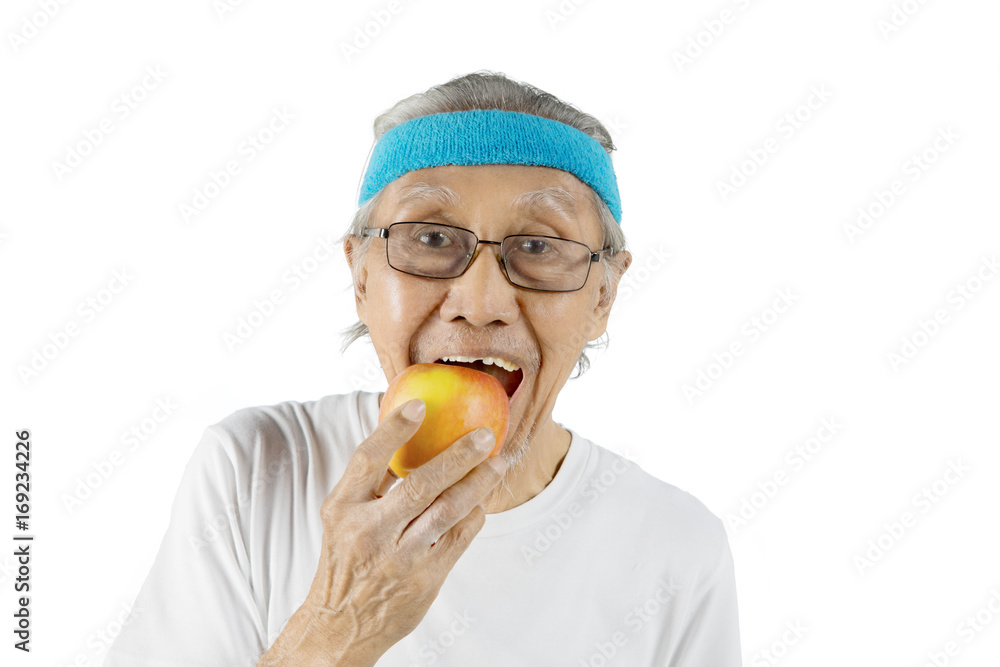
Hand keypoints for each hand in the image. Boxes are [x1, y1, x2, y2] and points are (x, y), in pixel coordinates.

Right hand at [258, 398, 506, 666]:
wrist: (340, 626)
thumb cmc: (346, 559)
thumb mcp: (342, 518)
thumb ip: (370, 482)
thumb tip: (408, 432)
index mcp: (343, 508)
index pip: (368, 459)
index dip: (394, 429)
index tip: (420, 405)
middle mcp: (369, 531)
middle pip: (420, 484)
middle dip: (459, 455)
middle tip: (486, 435)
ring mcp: (399, 556)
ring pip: (448, 510)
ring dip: (479, 483)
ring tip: (498, 463)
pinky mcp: (424, 577)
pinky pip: (459, 536)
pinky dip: (474, 514)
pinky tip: (481, 501)